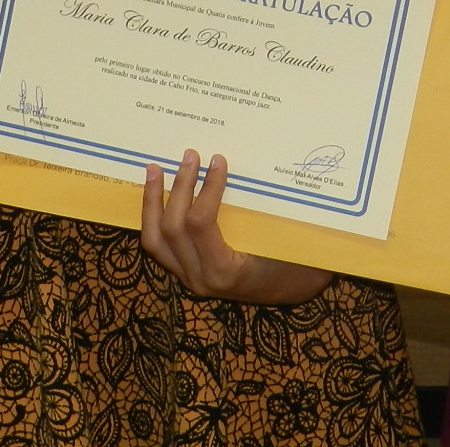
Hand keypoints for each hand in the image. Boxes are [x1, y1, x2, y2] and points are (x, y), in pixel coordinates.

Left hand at [139, 149, 333, 304]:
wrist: (293, 292)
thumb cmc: (297, 264)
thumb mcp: (286, 240)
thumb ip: (266, 212)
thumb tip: (249, 166)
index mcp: (224, 270)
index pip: (201, 223)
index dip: (206, 188)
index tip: (218, 160)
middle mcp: (200, 278)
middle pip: (172, 228)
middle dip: (179, 187)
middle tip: (191, 155)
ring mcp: (188, 277)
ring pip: (154, 240)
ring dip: (153, 201)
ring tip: (154, 169)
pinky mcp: (184, 272)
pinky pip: (158, 245)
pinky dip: (152, 216)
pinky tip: (154, 193)